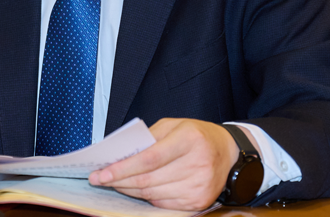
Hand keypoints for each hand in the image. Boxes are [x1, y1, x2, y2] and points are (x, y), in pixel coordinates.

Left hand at [88, 118, 239, 210]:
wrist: (229, 153)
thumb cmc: (196, 135)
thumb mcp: (174, 125)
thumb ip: (148, 138)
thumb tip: (120, 155)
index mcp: (189, 139)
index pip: (149, 159)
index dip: (122, 168)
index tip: (100, 173)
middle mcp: (197, 163)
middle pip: (148, 180)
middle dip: (119, 181)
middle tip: (99, 179)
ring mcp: (199, 186)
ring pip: (153, 195)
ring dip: (129, 190)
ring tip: (115, 183)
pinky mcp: (199, 202)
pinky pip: (163, 204)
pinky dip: (146, 198)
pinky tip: (137, 190)